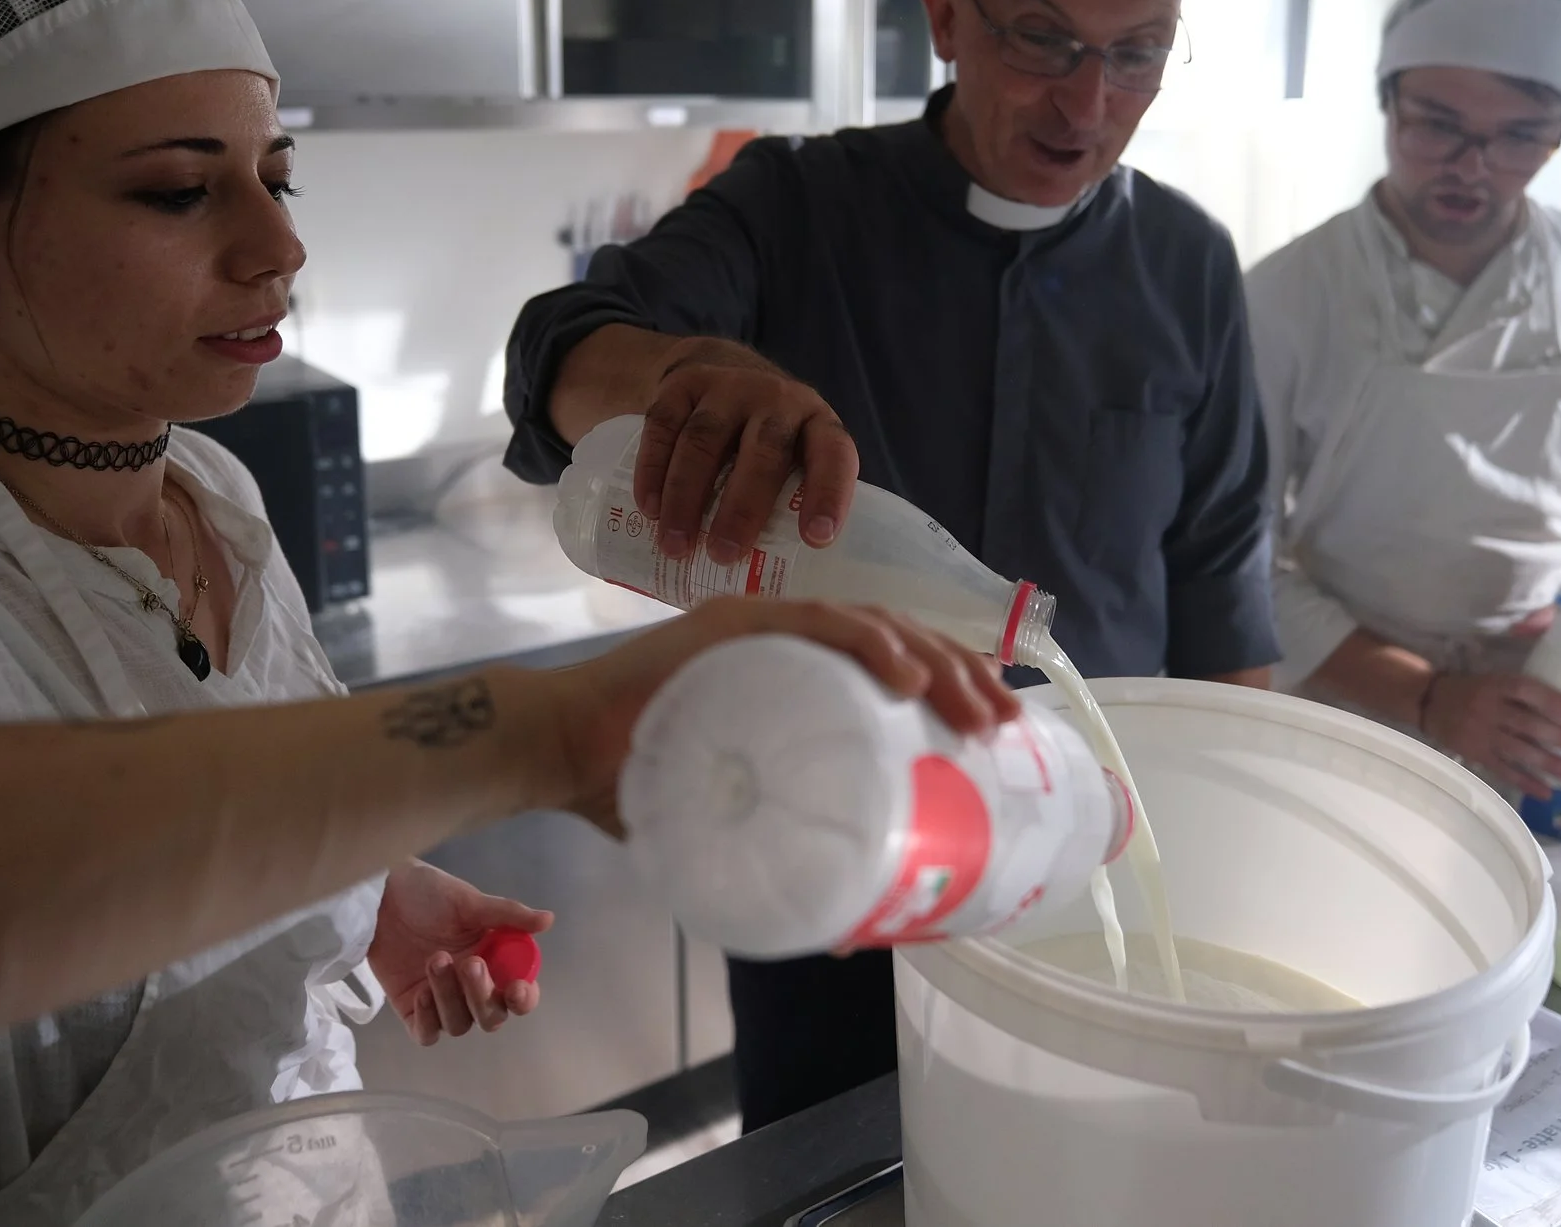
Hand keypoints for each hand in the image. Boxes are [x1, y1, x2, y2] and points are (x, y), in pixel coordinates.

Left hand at [368, 861, 553, 1044]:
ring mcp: (441, 1000)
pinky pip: (427, 1033)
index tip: (517, 987)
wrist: (380, 896)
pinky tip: (421, 993)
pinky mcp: (412, 1009)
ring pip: (459, 1023)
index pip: (518, 994)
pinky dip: (428, 1019)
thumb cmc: (428, 894)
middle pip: (490, 1016)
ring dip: (450, 996)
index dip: (523, 998)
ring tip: (435, 959)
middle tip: (471, 963)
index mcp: (494, 961)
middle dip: (482, 995)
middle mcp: (471, 987)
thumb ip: (508, 914)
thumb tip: (548, 920)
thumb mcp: (470, 901)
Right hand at [548, 598, 1018, 834]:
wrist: (557, 756)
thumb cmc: (640, 787)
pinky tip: (906, 674)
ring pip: (871, 625)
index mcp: (797, 668)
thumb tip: (850, 935)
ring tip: (972, 707)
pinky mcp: (727, 628)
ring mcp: (759, 627)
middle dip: (962, 675)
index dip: (954, 683)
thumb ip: (783, 858)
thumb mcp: (733, 822)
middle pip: (899, 639)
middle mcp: (787, 636)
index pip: (894, 660)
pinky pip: (813, 625)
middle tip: (1003, 726)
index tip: (999, 727)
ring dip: (934, 661)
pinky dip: (866, 643)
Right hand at [636, 341, 858, 564]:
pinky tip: (649, 508)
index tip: (816, 540)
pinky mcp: (682, 384)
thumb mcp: (794, 455)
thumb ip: (792, 503)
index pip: (834, 455)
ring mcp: (728, 386)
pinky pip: (663, 426)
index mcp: (817, 423)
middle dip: (742, 506)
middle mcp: (777, 398)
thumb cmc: (766, 439)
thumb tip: (783, 590)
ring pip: (705, 439)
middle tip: (723, 555)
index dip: (829, 495)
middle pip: (763, 451)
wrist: (719, 364)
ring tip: (676, 546)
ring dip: (687, 496)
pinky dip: (653, 471)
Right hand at [1418, 672, 1560, 799]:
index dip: (1553, 702)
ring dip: (1549, 764)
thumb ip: (1520, 692)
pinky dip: (1525, 782)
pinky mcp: (1476, 754)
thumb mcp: (1493, 680)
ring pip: (1520, 751)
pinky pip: (1503, 770)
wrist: (1429, 702)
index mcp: (1495, 686)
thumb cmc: (1471, 689)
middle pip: (1529, 725)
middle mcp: (1489, 709)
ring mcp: (1481, 734)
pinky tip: (1546, 792)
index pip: (1527, 691)